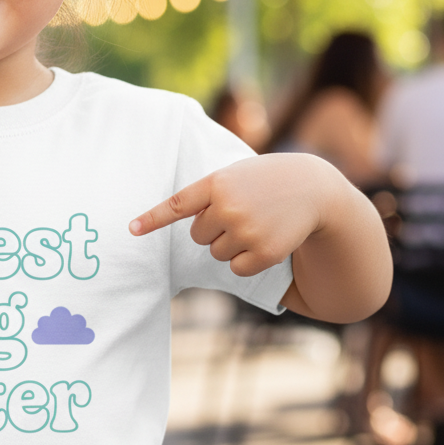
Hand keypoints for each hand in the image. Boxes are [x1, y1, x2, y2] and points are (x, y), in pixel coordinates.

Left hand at [129, 153, 340, 277]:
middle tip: (239, 213)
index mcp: (216, 183)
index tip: (132, 229)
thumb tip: (185, 224)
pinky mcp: (264, 252)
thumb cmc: (263, 181)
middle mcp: (228, 207)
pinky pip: (236, 268)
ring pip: (215, 253)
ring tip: (255, 223)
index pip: (177, 204)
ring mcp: (246, 230)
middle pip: (198, 236)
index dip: (153, 219)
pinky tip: (264, 240)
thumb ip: (208, 194)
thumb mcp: (233, 176)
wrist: (311, 188)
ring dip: (230, 244)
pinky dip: (246, 261)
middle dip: (213, 229)